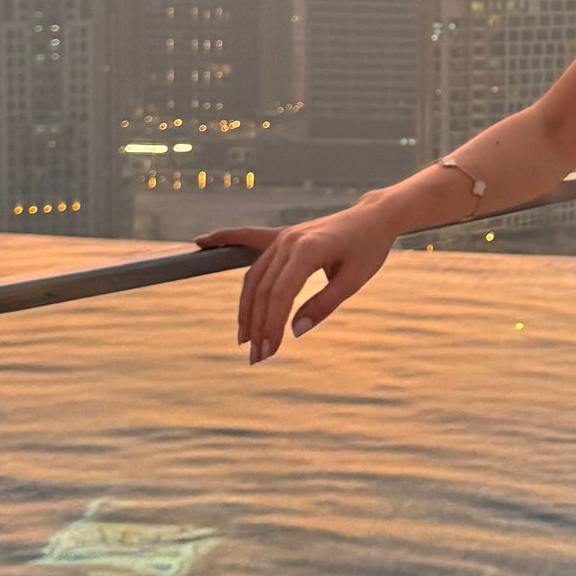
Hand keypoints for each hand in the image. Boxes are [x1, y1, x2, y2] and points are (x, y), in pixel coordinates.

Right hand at [195, 206, 396, 364]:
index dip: (271, 324)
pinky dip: (225, 239)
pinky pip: (248, 238)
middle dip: (257, 325)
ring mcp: (283, 236)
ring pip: (254, 275)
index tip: (268, 351)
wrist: (373, 218)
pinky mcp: (282, 235)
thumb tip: (294, 332)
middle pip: (263, 289)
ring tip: (243, 338)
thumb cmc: (368, 249)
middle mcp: (290, 240)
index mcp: (309, 249)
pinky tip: (201, 243)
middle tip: (256, 357)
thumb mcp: (354, 281)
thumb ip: (323, 305)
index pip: (280, 293)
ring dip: (245, 308)